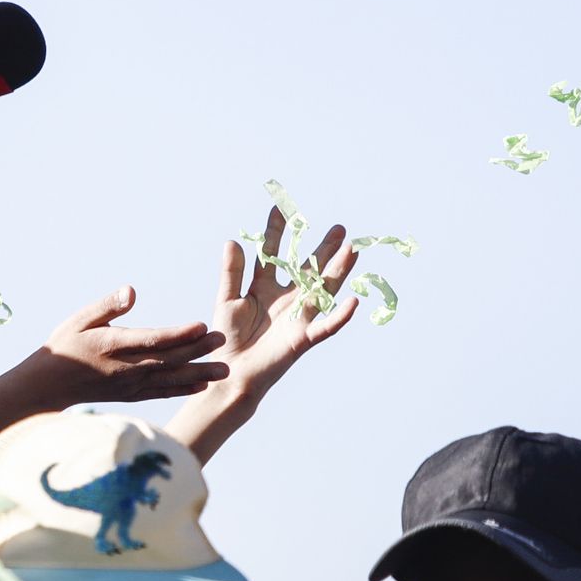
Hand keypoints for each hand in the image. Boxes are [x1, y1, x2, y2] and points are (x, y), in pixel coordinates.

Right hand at [0, 286, 226, 437]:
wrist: (48, 385)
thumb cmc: (64, 345)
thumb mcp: (80, 319)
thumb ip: (108, 306)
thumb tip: (131, 290)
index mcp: (114, 345)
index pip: (153, 339)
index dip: (179, 334)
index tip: (203, 326)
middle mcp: (126, 368)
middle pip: (169, 359)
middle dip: (198, 351)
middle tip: (224, 341)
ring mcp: (130, 385)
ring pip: (170, 379)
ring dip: (199, 374)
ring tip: (225, 371)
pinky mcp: (131, 395)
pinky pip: (162, 393)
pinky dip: (183, 389)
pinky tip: (202, 386)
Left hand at [166, 208, 359, 462]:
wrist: (230, 373)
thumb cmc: (227, 339)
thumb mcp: (228, 300)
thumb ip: (232, 272)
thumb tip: (233, 240)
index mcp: (265, 286)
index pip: (274, 253)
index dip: (278, 231)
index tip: (281, 207)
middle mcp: (286, 297)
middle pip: (309, 268)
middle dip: (324, 248)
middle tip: (340, 228)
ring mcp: (297, 316)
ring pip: (323, 290)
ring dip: (338, 271)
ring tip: (352, 250)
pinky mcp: (302, 338)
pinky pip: (325, 327)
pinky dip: (339, 316)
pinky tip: (352, 301)